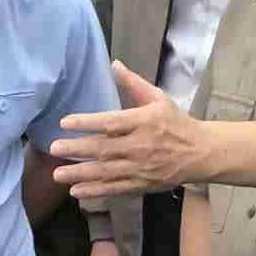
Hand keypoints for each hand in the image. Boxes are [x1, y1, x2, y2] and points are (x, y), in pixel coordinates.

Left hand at [51, 62, 206, 197]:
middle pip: (104, 149)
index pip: (111, 123)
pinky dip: (96, 191)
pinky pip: (115, 188)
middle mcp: (141, 146)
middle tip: (54, 148)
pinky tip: (76, 191)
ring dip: (80, 174)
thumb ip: (134, 83)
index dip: (87, 122)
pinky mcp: (142, 184)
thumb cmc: (176, 123)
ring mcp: (141, 167)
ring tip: (57, 174)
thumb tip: (114, 64)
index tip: (65, 122)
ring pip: (106, 172)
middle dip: (77, 150)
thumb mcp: (159, 99)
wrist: (201, 153)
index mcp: (144, 122)